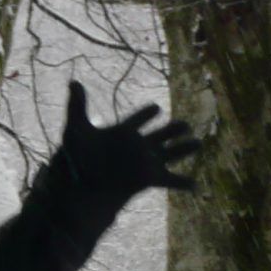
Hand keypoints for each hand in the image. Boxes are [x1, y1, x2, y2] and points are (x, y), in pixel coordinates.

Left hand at [58, 81, 199, 208]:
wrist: (80, 188)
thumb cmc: (76, 159)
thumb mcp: (76, 129)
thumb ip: (78, 106)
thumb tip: (73, 83)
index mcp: (122, 133)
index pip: (136, 120)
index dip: (145, 114)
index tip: (155, 109)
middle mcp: (136, 147)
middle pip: (159, 135)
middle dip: (172, 130)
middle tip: (185, 125)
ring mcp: (144, 162)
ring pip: (170, 153)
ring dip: (184, 149)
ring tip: (197, 144)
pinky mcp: (149, 179)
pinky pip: (171, 180)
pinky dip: (183, 183)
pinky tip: (195, 187)